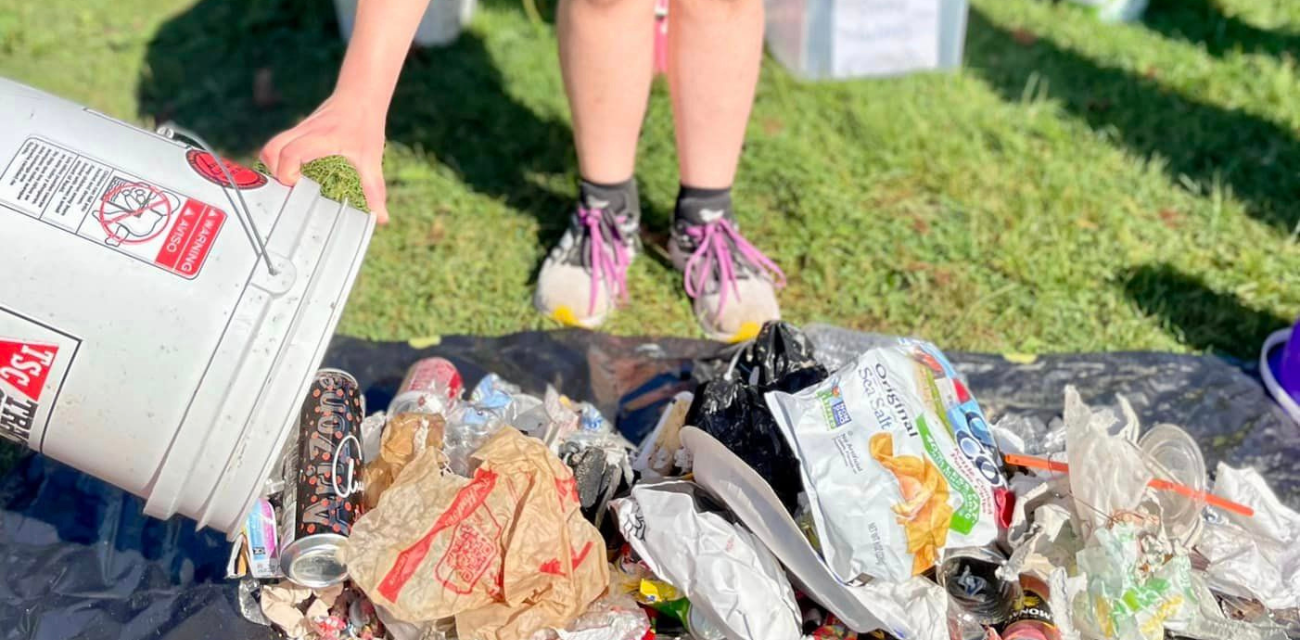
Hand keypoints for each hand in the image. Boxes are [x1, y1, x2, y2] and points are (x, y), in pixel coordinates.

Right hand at [261, 94, 389, 222]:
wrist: (361, 96)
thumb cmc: (365, 124)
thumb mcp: (372, 158)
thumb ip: (375, 189)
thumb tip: (381, 218)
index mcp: (322, 138)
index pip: (291, 152)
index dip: (287, 171)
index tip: (297, 185)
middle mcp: (305, 132)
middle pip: (272, 149)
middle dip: (274, 172)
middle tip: (291, 188)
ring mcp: (299, 130)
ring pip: (272, 146)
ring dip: (273, 166)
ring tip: (290, 183)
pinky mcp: (298, 131)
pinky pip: (278, 144)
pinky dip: (278, 159)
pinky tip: (292, 173)